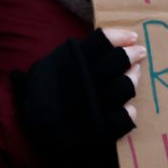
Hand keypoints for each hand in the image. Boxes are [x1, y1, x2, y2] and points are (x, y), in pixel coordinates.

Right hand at [15, 28, 146, 162]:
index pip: (102, 41)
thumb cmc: (44, 91)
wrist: (28, 128)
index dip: (120, 37)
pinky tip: (128, 107)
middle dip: (132, 54)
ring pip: (125, 87)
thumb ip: (77, 54)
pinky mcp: (100, 130)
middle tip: (139, 52)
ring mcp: (94, 106)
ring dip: (133, 78)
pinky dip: (129, 111)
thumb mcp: (53, 64)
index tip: (131, 37)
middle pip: (118, 62)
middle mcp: (85, 82)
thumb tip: (110, 41)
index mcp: (71, 62)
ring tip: (135, 74)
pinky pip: (125, 118)